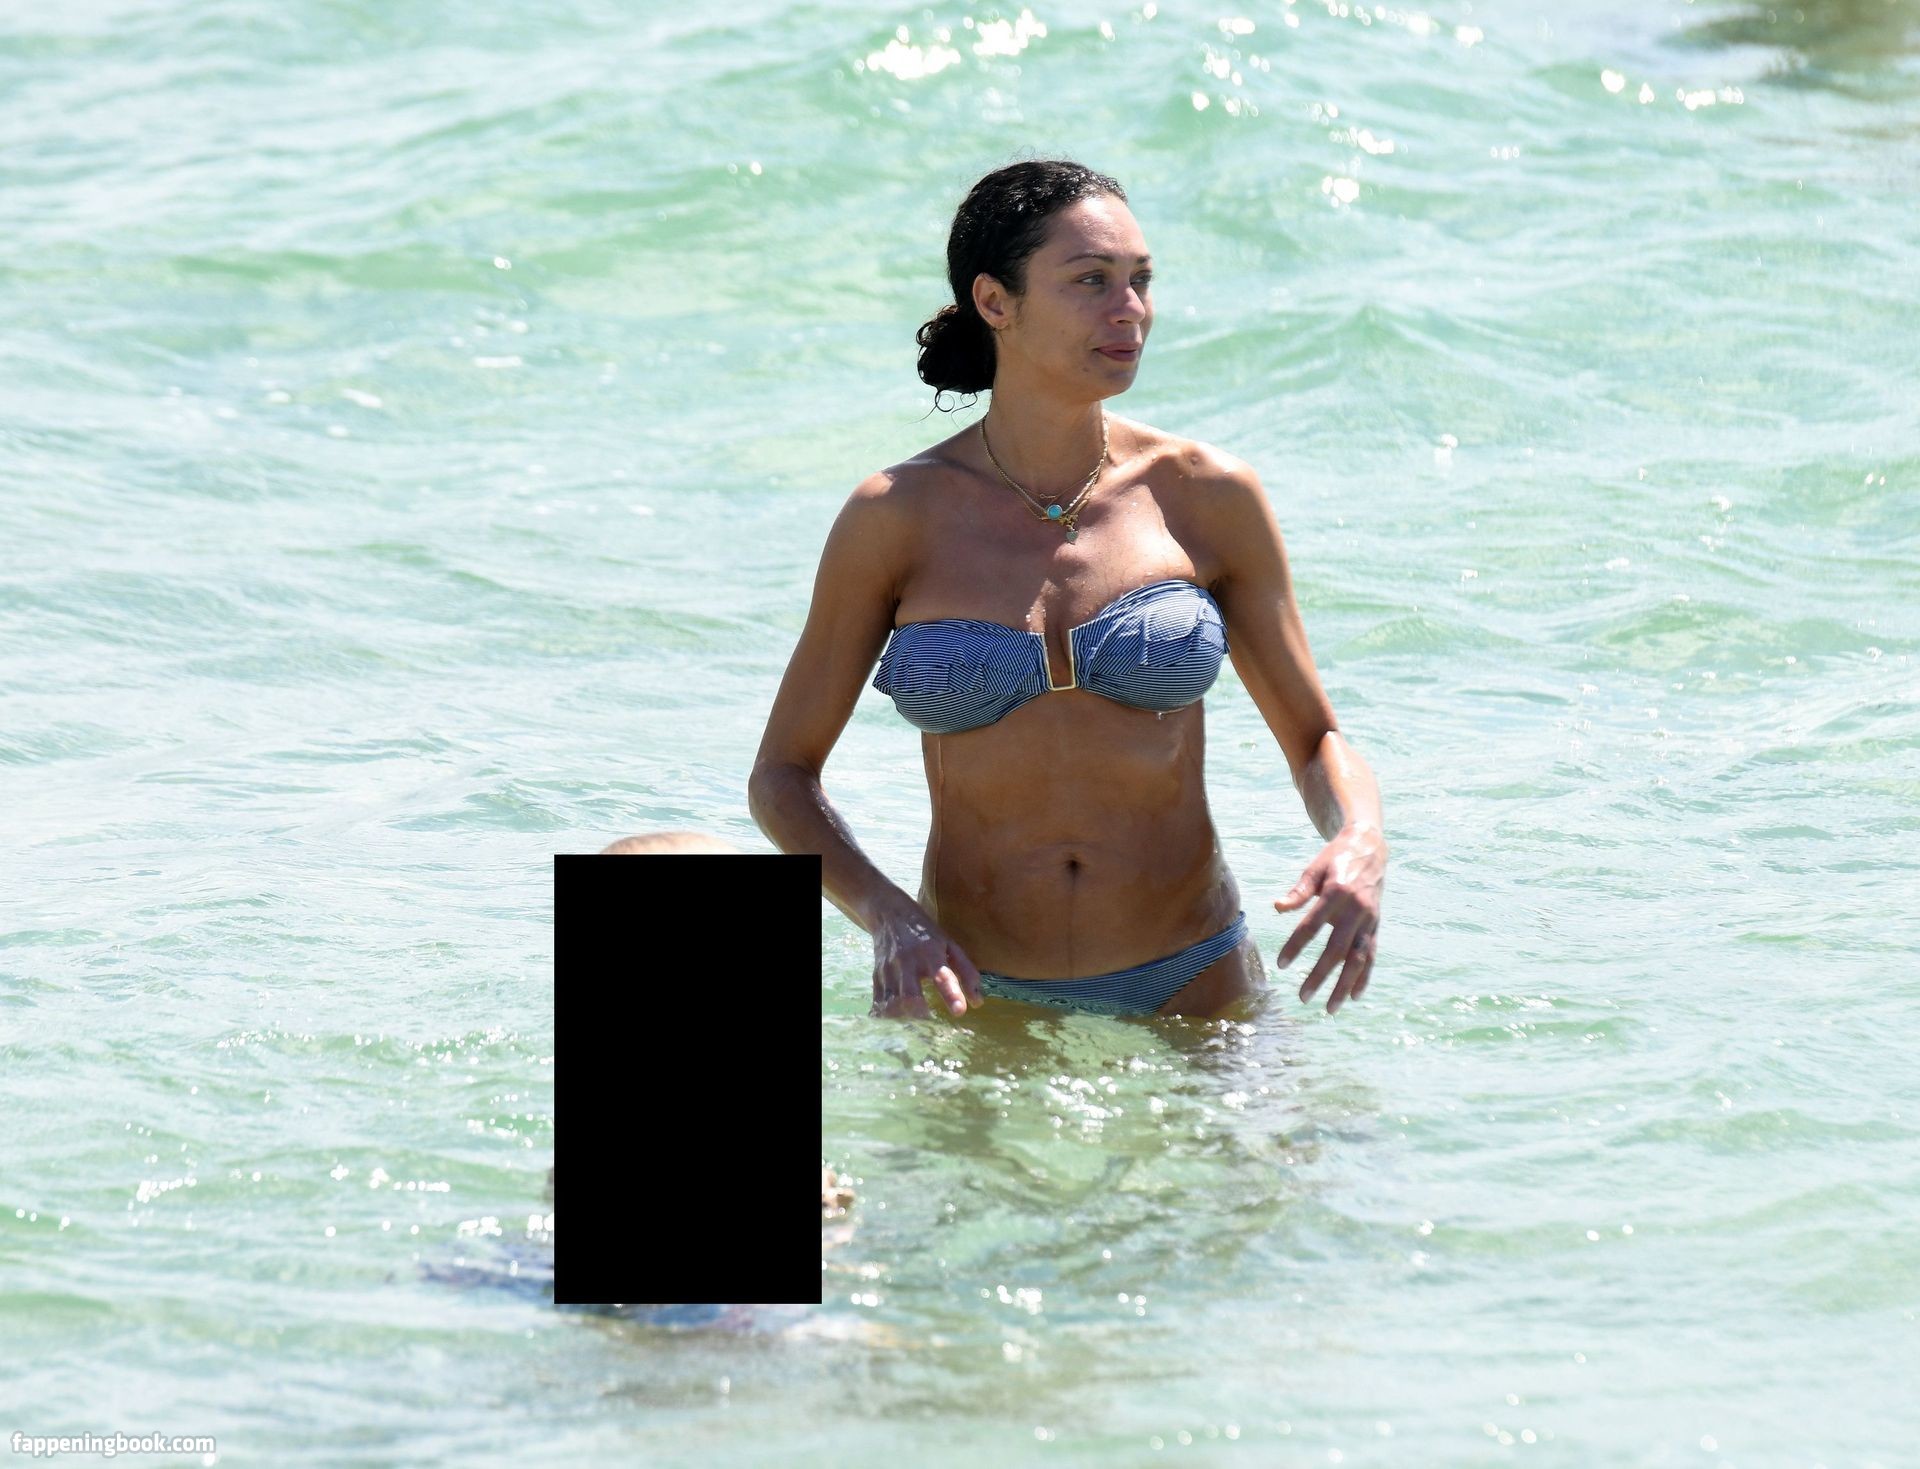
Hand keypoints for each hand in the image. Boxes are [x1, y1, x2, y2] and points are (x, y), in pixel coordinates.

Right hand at [870, 901, 985, 1019]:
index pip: (942, 975)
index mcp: (931, 952)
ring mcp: (889, 969)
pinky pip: (879, 1001)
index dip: (951, 994)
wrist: (889, 914)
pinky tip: (894, 1025)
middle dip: (920, 1014)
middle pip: (910, 995)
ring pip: (892, 1002)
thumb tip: (977, 1003)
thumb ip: (965, 972)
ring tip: (913, 1029)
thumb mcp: (949, 945)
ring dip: (903, 1018)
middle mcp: (908, 961)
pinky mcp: (877, 975)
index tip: (959, 1011)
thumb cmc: (925, 932)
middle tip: (931, 1026)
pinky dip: (886, 1015)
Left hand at [1274, 825, 1386, 1014]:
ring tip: (1329, 1008)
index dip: (1296, 946)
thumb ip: (1298, 891)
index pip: (1312, 926)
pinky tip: (1354, 996)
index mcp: (1336, 893)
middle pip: (1336, 950)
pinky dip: (1364, 976)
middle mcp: (1356, 909)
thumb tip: (1278, 908)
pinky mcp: (1377, 925)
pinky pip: (1371, 954)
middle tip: (1302, 996)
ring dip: (1344, 985)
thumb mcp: (1314, 869)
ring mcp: (1369, 919)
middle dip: (1319, 976)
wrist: (1370, 848)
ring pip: (1358, 959)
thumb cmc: (1335, 858)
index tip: (1281, 965)